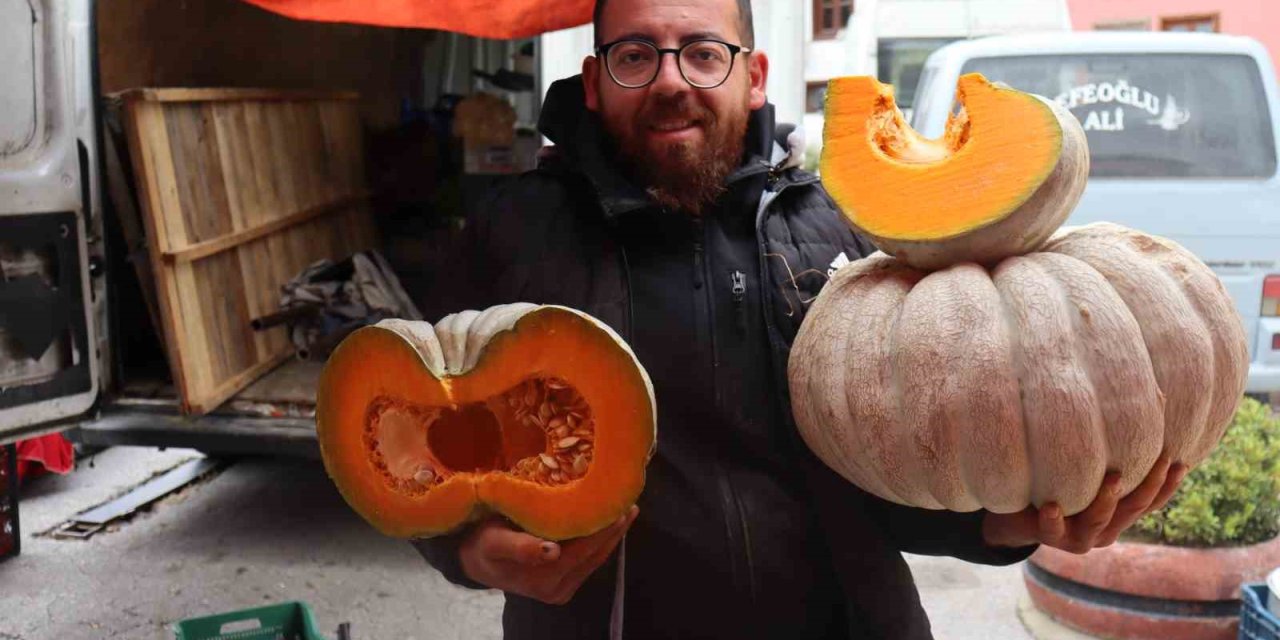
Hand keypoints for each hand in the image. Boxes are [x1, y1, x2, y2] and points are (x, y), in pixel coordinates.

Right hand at [459, 505, 637, 603]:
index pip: (582, 550)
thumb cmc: (483, 544)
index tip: (615, 503)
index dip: (601, 528)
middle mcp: (556, 589)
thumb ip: (520, 548)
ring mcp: (562, 589)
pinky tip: (610, 522)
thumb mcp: (494, 543)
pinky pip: (589, 561)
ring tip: (626, 508)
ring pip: (595, 558)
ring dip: (612, 534)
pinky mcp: (565, 584)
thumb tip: (551, 552)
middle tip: (628, 499)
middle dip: (612, 528)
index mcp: (543, 580)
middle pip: (594, 555)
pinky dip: (601, 541)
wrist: (476, 562)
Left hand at [981, 455, 1187, 553]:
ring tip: (1114, 477)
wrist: (1016, 515)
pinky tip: (1052, 506)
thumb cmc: (1056, 481)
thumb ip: (1107, 450)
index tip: (1181, 461)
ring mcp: (1080, 536)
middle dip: (1150, 484)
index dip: (1168, 484)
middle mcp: (1105, 526)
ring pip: (1099, 520)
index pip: (1151, 500)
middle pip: (1134, 508)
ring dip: (1107, 500)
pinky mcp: (1051, 538)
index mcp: (1118, 512)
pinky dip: (1054, 519)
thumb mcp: (1084, 467)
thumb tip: (1135, 404)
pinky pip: (1053, 530)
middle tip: (1161, 458)